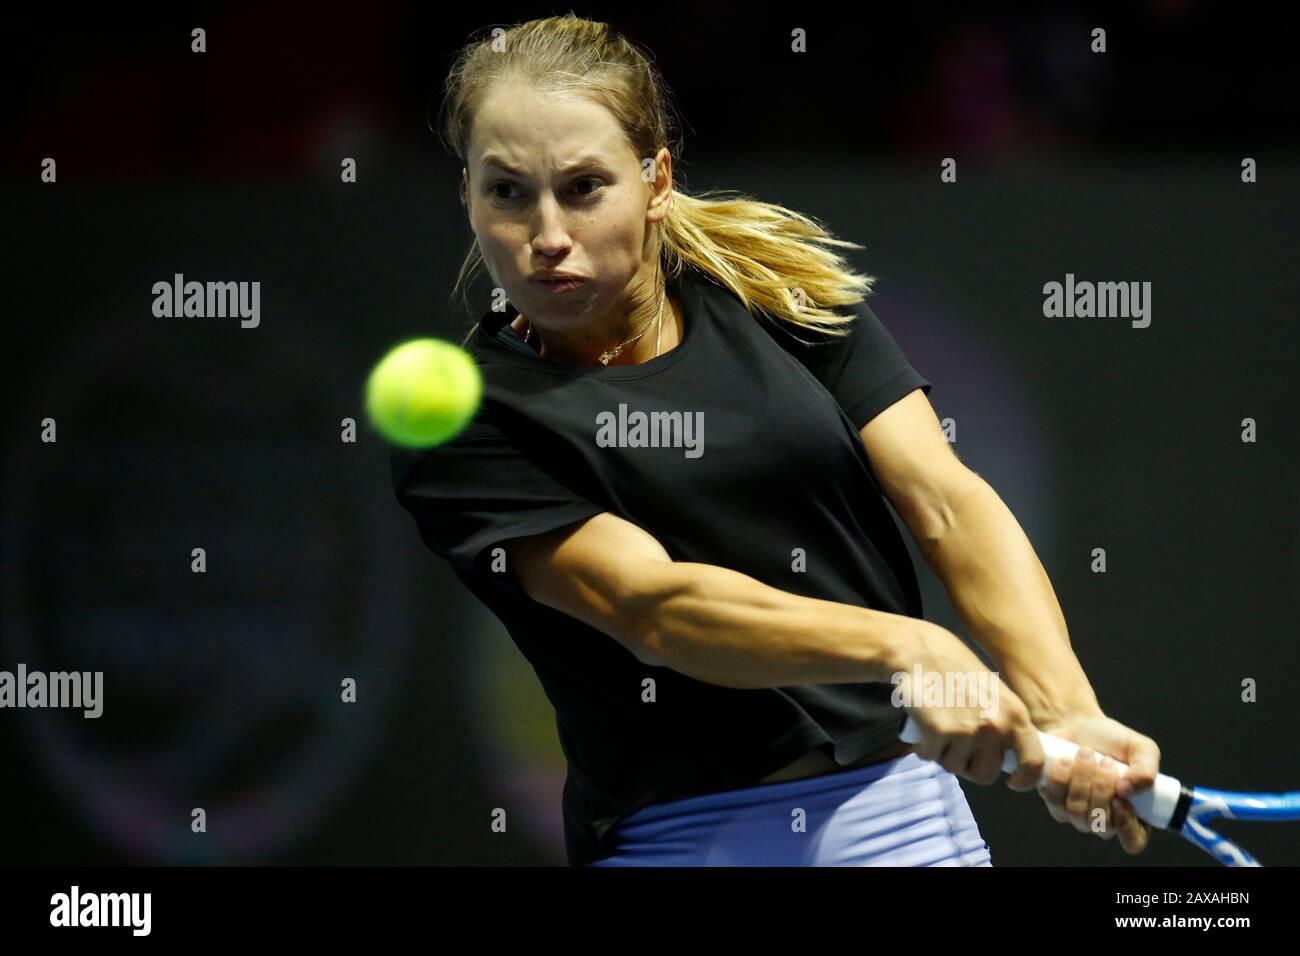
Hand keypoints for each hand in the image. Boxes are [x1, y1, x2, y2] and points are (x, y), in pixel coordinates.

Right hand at [896, 622, 1044, 789]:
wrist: (920, 651)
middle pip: (986, 774)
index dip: (1025, 779)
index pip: (1033, 762)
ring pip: (955, 767)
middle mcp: (996, 726)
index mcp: (1016, 715)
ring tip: (939, 727)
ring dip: (944, 755)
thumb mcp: (994, 694)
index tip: (1013, 782)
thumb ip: (1005, 723)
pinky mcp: (939, 732)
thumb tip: (1008, 758)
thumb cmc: (955, 670)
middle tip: (957, 744)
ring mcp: (967, 731)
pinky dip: (924, 747)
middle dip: (969, 765)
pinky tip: (924, 725)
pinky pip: (931, 757)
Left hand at [1030, 711, 1160, 853]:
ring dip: (1081, 780)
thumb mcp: (1141, 748)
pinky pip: (1055, 801)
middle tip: (1104, 760)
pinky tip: (1065, 760)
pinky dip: (1060, 778)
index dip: (1126, 826)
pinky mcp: (1055, 804)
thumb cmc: (1113, 741)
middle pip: (1101, 824)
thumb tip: (1127, 791)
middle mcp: (1106, 821)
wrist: (1078, 725)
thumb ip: (1146, 771)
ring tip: (1085, 753)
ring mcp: (1079, 816)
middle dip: (1101, 789)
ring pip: (1077, 813)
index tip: (1119, 798)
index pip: (1133, 841)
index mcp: (1135, 814)